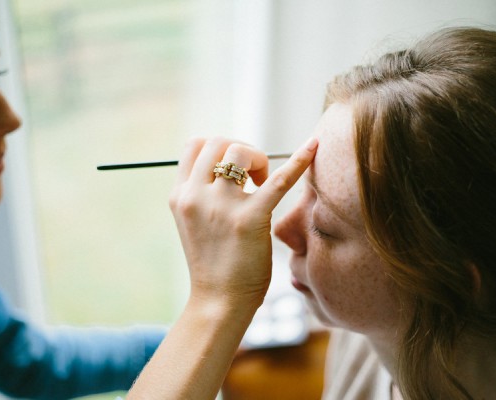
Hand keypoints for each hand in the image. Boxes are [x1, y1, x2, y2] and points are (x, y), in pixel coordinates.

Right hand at [169, 136, 317, 307]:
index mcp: (180, 196)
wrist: (218, 302)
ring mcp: (221, 207)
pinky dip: (300, 160)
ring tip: (264, 181)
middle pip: (217, 143)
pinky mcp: (250, 219)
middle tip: (254, 176)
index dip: (217, 149)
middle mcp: (195, 196)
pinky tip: (315, 146)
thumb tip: (227, 168)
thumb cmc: (213, 264)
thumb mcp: (193, 222)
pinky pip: (279, 180)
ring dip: (257, 158)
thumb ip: (202, 195)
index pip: (194, 146)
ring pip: (240, 151)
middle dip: (240, 150)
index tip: (233, 168)